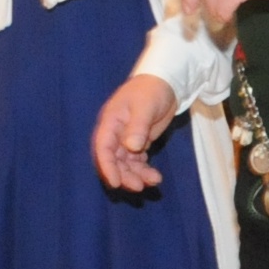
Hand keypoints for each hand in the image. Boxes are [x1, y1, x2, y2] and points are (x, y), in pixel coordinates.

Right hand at [91, 74, 178, 191]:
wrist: (166, 82)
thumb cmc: (151, 90)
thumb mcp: (145, 106)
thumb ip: (137, 126)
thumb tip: (131, 147)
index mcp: (111, 122)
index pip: (103, 147)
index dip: (106, 166)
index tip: (115, 182)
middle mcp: (115, 133)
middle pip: (113, 160)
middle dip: (124, 175)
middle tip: (139, 186)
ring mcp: (126, 139)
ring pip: (126, 164)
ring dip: (136, 175)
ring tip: (154, 181)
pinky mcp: (138, 143)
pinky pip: (137, 162)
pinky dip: (144, 170)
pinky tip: (154, 176)